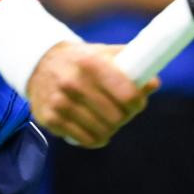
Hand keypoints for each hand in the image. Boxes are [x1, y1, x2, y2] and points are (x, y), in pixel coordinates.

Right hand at [26, 41, 158, 146]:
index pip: (126, 94)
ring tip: (110, 120)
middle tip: (124, 112)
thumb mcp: (103, 53)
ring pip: (101, 131)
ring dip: (111, 128)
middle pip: (116, 116)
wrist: (39, 63)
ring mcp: (59, 102)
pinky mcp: (50, 119)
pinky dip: (95, 138)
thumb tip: (154, 83)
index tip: (138, 102)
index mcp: (90, 63)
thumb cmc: (80, 59)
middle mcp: (73, 83)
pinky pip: (84, 140)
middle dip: (125, 116)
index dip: (137, 101)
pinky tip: (96, 129)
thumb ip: (130, 64)